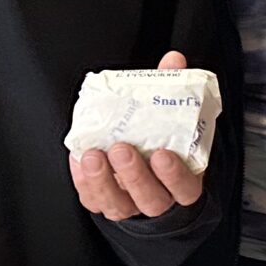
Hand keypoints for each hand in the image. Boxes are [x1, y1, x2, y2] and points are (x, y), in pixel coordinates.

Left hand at [70, 50, 206, 219]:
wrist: (144, 165)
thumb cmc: (162, 139)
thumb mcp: (172, 117)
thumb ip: (173, 90)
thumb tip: (173, 61)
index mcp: (182, 181)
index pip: (184, 187)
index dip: (174, 175)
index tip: (162, 154)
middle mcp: (158, 198)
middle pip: (150, 198)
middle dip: (134, 175)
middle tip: (121, 148)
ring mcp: (129, 204)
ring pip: (118, 204)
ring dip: (103, 180)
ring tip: (94, 155)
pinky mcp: (104, 202)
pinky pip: (92, 198)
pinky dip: (83, 180)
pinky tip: (80, 159)